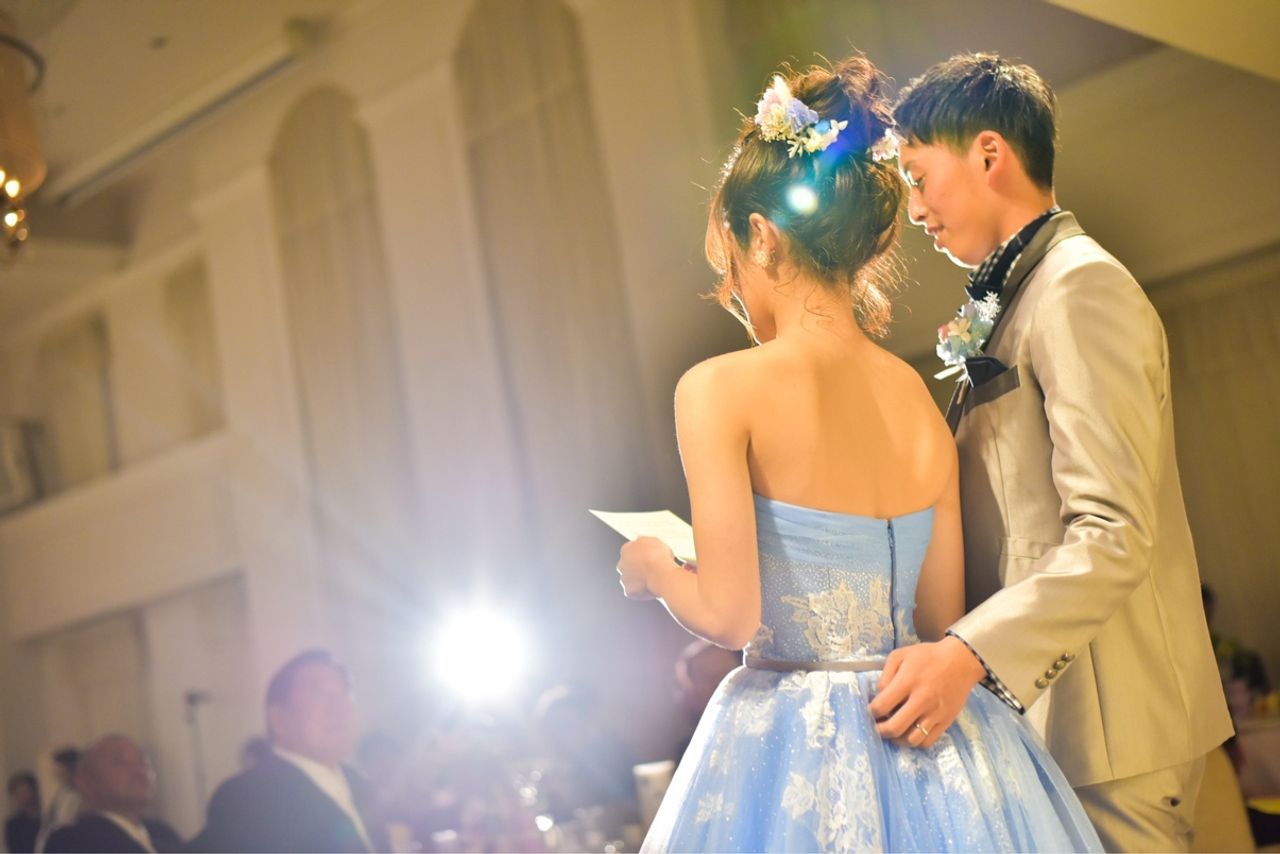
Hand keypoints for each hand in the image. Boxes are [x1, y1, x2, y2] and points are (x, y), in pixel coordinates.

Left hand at [616, 536, 678, 599]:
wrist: (660, 573)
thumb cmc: (658, 557)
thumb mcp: (654, 541)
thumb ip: (644, 542)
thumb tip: (642, 543)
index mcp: (626, 549)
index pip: (631, 552)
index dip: (641, 556)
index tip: (649, 559)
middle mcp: (621, 564)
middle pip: (628, 567)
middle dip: (637, 569)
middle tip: (651, 570)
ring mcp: (624, 578)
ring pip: (631, 580)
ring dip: (639, 580)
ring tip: (653, 580)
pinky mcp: (628, 591)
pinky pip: (634, 592)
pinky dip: (641, 592)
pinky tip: (651, 588)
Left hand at [868, 636, 986, 748]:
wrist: (961, 661)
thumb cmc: (927, 656)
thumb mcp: (900, 655)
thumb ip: (885, 675)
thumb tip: (878, 696)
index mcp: (908, 681)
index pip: (882, 706)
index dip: (872, 711)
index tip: (872, 710)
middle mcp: (922, 700)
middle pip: (895, 728)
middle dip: (880, 730)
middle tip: (878, 726)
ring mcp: (935, 713)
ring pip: (911, 740)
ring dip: (897, 739)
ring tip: (894, 730)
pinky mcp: (946, 721)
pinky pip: (928, 741)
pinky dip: (915, 741)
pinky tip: (909, 732)